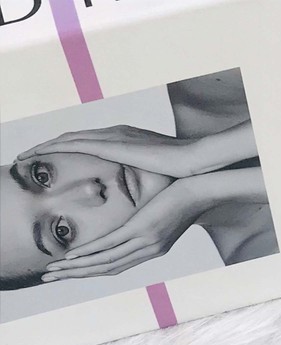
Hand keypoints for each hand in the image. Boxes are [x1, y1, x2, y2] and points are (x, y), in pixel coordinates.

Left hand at [17, 125, 199, 178]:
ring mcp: (112, 138)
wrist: (194, 166)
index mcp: (125, 145)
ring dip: (42, 147)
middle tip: (23, 157)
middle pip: (72, 140)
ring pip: (67, 139)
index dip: (68, 152)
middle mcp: (114, 136)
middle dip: (47, 149)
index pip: (89, 147)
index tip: (51, 164)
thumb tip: (138, 206)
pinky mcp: (111, 143)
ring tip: (21, 156)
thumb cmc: (182, 178)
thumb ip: (142, 189)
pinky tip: (34, 152)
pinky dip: (52, 147)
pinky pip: (73, 143)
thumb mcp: (156, 185)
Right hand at [41, 179, 203, 280]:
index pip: (115, 265)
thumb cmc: (182, 195)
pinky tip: (72, 256)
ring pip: (105, 261)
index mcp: (150, 248)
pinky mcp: (143, 230)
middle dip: (76, 274)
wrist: (202, 190)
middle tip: (49, 277)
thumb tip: (131, 213)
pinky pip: (112, 244)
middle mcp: (147, 251)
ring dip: (77, 268)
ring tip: (54, 270)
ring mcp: (144, 242)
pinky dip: (91, 252)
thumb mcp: (160, 211)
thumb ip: (143, 218)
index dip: (89, 270)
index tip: (67, 272)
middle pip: (105, 269)